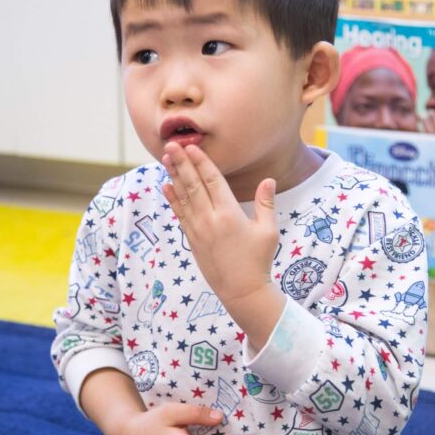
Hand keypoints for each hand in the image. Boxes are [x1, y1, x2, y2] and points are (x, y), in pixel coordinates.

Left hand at [161, 143, 278, 308]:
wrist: (241, 290)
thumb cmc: (259, 260)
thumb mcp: (268, 231)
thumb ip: (265, 203)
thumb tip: (268, 179)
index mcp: (229, 214)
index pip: (212, 181)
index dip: (201, 162)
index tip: (192, 147)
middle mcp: (210, 219)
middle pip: (193, 184)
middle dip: (182, 163)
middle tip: (172, 144)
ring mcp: (198, 230)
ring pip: (184, 197)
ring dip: (174, 176)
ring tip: (166, 158)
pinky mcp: (192, 239)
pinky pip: (180, 214)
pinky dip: (173, 199)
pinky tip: (166, 186)